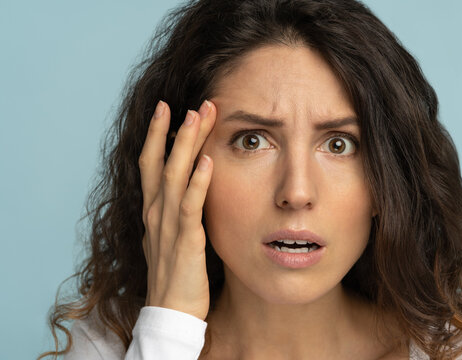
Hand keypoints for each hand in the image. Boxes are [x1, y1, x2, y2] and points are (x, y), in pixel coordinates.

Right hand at [139, 99, 215, 320]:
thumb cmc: (175, 273)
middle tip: (189, 102)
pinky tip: (209, 161)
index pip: (151, 163)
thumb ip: (176, 210)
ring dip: (186, 144)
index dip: (157, 135)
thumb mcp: (171, 235)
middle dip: (173, 129)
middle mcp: (156, 212)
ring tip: (197, 116)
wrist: (171, 310)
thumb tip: (188, 189)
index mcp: (153, 210)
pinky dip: (198, 182)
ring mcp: (169, 225)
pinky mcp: (187, 240)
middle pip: (161, 161)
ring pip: (174, 175)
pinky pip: (191, 206)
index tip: (168, 108)